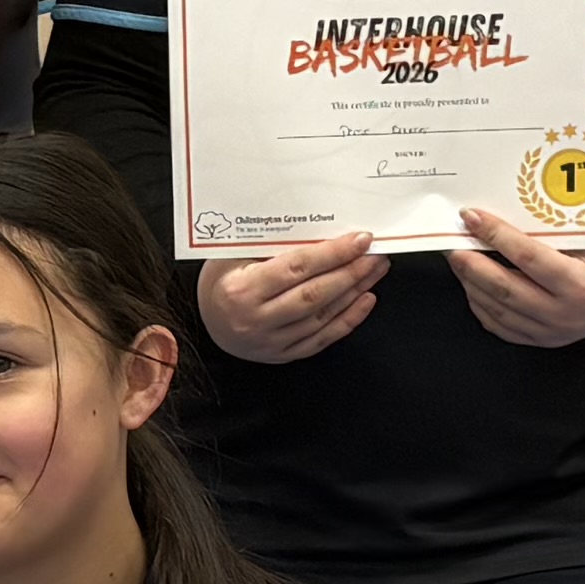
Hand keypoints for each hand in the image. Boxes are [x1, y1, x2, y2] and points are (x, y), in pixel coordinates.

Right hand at [199, 236, 382, 363]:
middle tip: (375, 255)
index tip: (359, 240)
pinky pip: (322, 338)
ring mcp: (270, 341)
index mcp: (242, 290)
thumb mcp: (235, 255)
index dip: (332, 253)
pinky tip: (365, 299)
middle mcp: (256, 319)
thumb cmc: (225, 280)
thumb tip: (322, 229)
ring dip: (354, 292)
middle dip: (351, 272)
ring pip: (322, 316)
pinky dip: (348, 319)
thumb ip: (273, 246)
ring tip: (374, 270)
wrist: (208, 320)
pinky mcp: (283, 354)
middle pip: (314, 294)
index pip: (296, 268)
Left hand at [449, 208, 584, 348]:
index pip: (528, 256)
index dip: (496, 235)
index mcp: (581, 284)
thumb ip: (556, 227)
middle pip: (506, 287)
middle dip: (473, 264)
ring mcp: (550, 332)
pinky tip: (471, 284)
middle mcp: (565, 313)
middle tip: (454, 243)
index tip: (473, 217)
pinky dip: (479, 304)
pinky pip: (499, 326)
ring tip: (458, 260)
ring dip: (471, 283)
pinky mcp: (538, 341)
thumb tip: (507, 206)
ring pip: (498, 309)